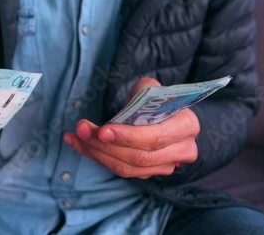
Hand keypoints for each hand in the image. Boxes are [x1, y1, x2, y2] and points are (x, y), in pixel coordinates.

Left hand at [64, 78, 198, 178]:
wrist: (164, 116)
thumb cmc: (157, 100)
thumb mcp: (152, 89)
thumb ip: (144, 92)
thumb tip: (132, 99)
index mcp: (186, 126)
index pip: (156, 138)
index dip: (128, 137)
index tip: (102, 130)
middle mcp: (182, 150)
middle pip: (139, 156)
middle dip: (105, 145)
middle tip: (82, 130)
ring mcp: (166, 166)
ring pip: (127, 168)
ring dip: (96, 153)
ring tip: (76, 137)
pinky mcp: (149, 173)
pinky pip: (121, 170)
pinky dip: (98, 157)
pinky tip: (80, 144)